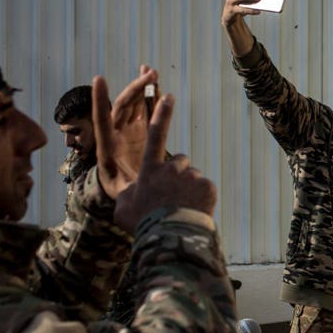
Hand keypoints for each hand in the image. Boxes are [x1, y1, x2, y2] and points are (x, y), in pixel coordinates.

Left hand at [92, 66, 158, 198]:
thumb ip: (129, 191)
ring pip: (133, 105)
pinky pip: (144, 111)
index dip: (100, 101)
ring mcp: (127, 132)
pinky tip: (156, 84)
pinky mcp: (139, 132)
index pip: (102, 121)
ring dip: (142, 87)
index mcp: (107, 149)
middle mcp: (115, 136)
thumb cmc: (123, 196)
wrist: (124, 193)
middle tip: (150, 74)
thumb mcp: (123, 196)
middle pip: (123, 107)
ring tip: (151, 71)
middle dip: (135, 89)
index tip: (99, 80)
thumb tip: (136, 191)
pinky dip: (150, 97)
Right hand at [113, 94, 217, 230]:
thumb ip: (129, 193)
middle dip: (177, 174)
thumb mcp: (124, 207)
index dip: (162, 114)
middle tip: (172, 196)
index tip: (168, 95)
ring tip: (181, 208)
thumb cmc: (144, 223)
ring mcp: (191, 176)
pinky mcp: (208, 186)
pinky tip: (193, 211)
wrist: (171, 236)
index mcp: (150, 169)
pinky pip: (205, 188)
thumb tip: (133, 191)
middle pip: (179, 161)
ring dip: (188, 188)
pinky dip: (201, 198)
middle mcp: (172, 167)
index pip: (156, 135)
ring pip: (193, 176)